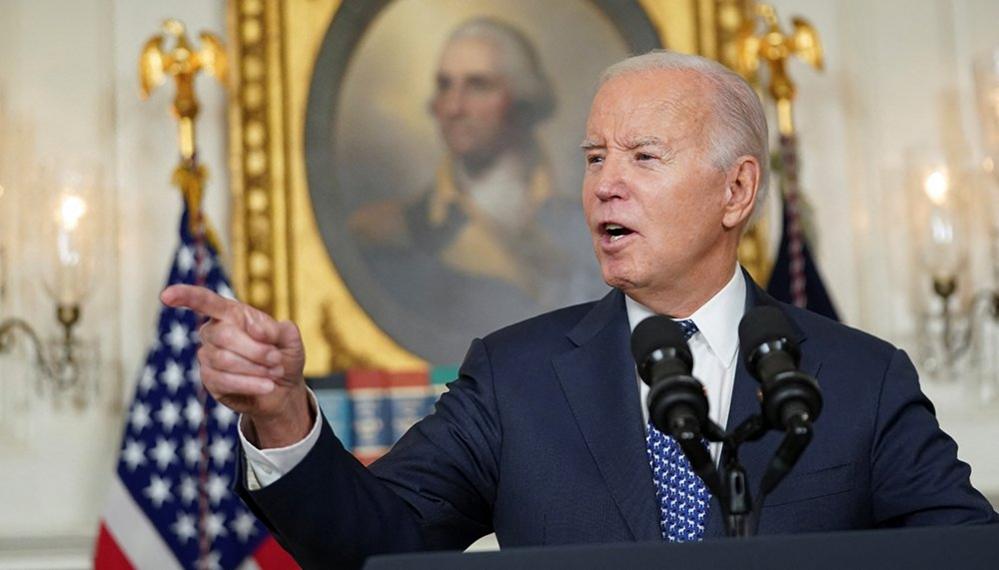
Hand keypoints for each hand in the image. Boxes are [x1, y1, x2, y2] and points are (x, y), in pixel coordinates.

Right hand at [160, 284, 311, 446]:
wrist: (282, 389)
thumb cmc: (284, 356)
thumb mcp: (290, 340)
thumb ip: (280, 330)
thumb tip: (256, 329)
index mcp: (231, 313)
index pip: (205, 301)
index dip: (185, 296)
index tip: (166, 296)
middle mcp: (214, 331)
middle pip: (224, 336)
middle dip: (256, 350)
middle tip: (277, 359)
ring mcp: (208, 356)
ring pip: (224, 359)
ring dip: (256, 368)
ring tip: (274, 372)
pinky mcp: (209, 379)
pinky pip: (223, 380)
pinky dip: (250, 383)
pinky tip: (267, 386)